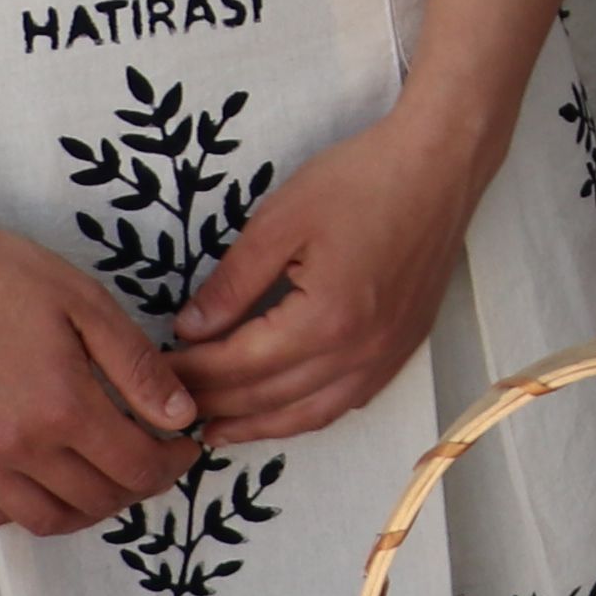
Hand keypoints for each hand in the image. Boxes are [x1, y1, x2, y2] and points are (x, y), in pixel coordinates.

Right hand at [0, 204, 200, 534]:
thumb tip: (180, 415)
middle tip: (149, 457)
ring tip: (101, 475)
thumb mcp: (86, 304)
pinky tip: (41, 478)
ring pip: (45, 520)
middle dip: (138, 485)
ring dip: (86, 508)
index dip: (172, 464)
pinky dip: (25, 509)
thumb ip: (137, 366)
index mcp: (62, 407)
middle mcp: (17, 446)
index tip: (182, 444)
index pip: (137, 468)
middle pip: (97, 501)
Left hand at [170, 105, 492, 447]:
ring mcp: (385, 355)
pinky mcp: (402, 348)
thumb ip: (232, 282)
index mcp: (324, 319)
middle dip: (214, 403)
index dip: (191, 371)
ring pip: (310, 414)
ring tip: (218, 430)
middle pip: (269, 397)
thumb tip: (192, 328)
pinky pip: (347, 402)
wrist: (440, 166)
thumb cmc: (363, 180)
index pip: (239, 364)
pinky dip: (306, 415)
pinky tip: (283, 411)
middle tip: (172, 403)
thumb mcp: (279, 221)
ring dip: (259, 426)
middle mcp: (358, 351)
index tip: (154, 369)